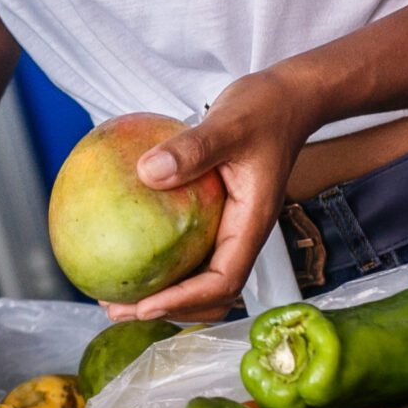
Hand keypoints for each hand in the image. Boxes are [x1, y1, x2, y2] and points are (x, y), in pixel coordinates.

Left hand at [102, 69, 320, 324]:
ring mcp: (230, 226)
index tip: (146, 305)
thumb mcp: (229, 124)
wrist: (289, 99)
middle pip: (210, 294)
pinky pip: (189, 246)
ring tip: (118, 292)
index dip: (186, 300)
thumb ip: (193, 148)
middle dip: (168, 308)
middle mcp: (241, 233)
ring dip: (163, 291)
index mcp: (251, 223)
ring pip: (200, 276)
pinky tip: (126, 243)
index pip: (223, 281)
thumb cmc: (266, 110)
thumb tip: (146, 172)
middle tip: (118, 307)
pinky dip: (161, 257)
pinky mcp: (217, 214)